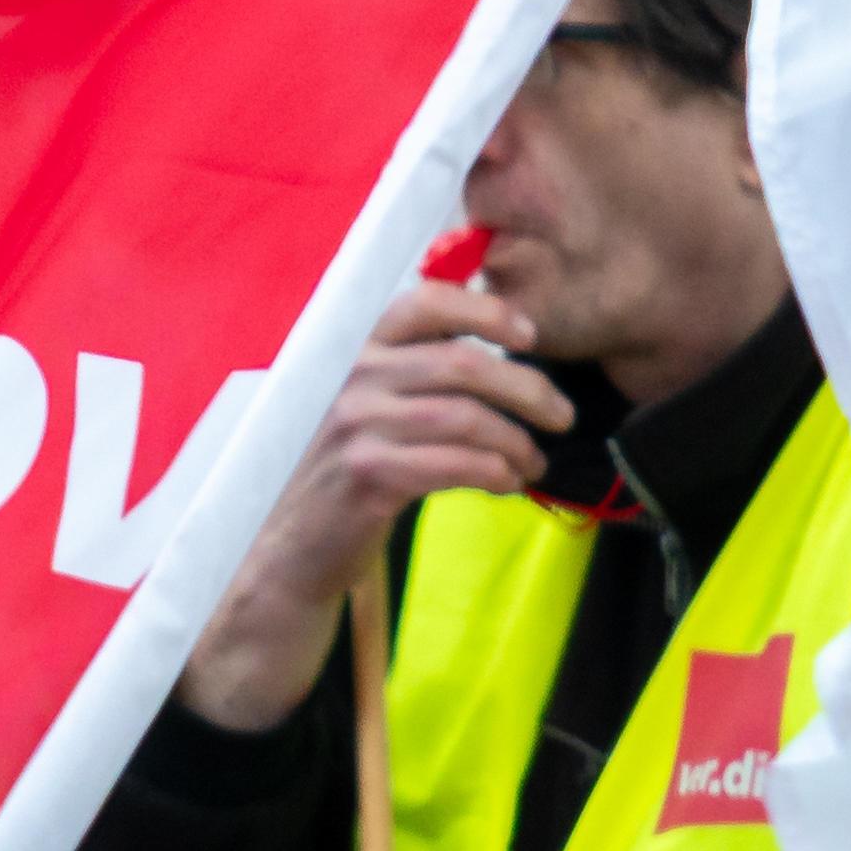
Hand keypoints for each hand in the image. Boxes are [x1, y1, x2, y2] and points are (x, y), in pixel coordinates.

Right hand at [175, 286, 571, 730]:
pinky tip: (508, 484)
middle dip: (528, 389)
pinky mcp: (370, 475)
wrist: (289, 547)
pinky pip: (456, 464)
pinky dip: (495, 474)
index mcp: (354, 348)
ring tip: (533, 462)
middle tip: (561, 415)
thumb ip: (412, 374)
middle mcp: (352, 376)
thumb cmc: (340, 474)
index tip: (530, 335)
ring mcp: (357, 424)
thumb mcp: (364, 407)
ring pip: (467, 418)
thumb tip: (497, 356)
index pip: (424, 303)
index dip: (486, 311)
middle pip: (464, 364)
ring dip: (517, 442)